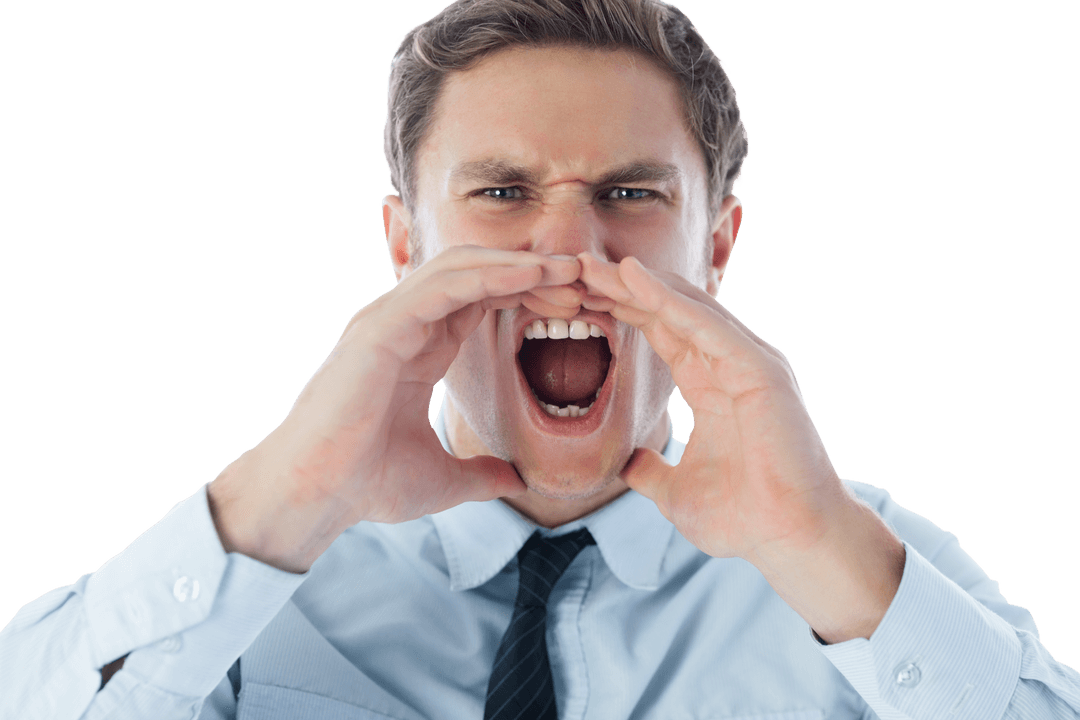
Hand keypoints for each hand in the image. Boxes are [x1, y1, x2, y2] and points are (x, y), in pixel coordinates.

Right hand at [208, 246, 582, 572]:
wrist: (316, 496)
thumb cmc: (365, 483)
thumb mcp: (443, 479)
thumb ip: (480, 475)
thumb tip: (515, 482)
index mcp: (422, 347)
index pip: (484, 300)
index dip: (531, 296)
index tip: (580, 306)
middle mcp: (407, 323)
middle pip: (481, 275)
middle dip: (534, 273)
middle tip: (586, 279)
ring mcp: (391, 319)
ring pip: (464, 268)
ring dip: (520, 265)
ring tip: (569, 269)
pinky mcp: (381, 326)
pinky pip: (444, 285)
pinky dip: (490, 274)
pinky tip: (532, 275)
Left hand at [578, 252, 904, 641]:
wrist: (789, 539)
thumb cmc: (745, 517)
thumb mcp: (676, 491)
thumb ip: (651, 471)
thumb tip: (628, 464)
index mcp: (709, 382)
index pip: (658, 331)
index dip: (619, 309)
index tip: (575, 294)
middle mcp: (728, 362)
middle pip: (666, 310)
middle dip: (620, 287)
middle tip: (574, 265)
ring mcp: (747, 360)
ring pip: (684, 307)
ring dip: (636, 284)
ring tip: (593, 263)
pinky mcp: (760, 367)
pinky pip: (707, 324)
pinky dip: (670, 300)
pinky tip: (635, 279)